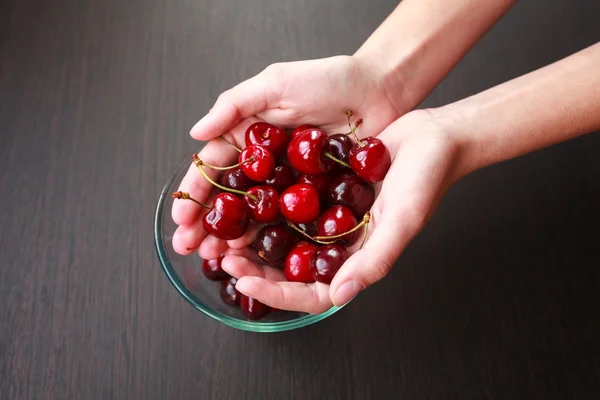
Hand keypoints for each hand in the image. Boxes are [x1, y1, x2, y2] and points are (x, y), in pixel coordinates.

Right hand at [171, 55, 405, 258]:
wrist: (378, 90)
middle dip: (207, 223)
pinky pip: (288, 219)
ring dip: (232, 236)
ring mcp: (288, 181)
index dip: (196, 191)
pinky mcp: (314, 195)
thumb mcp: (276, 83)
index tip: (182, 216)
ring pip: (255, 213)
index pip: (215, 167)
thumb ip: (234, 105)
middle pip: (229, 196)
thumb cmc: (328, 79)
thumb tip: (196, 132)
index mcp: (249, 135)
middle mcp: (265, 162)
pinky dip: (270, 236)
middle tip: (189, 246)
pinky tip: (254, 252)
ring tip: (214, 256)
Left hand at [218, 110, 465, 313]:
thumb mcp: (401, 220)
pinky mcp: (323, 191)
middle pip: (290, 270)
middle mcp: (339, 244)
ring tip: (225, 235)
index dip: (277, 293)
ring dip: (255, 240)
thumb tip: (339, 297)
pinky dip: (267, 206)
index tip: (246, 282)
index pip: (312, 292)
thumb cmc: (427, 179)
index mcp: (357, 259)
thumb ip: (372, 261)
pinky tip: (244, 198)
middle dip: (256, 269)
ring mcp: (329, 218)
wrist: (432, 136)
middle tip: (224, 257)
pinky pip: (290, 205)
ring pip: (285, 239)